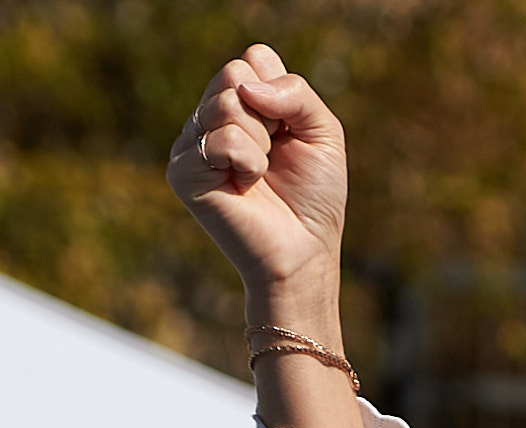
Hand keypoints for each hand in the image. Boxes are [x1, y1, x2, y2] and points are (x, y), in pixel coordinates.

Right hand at [166, 47, 346, 314]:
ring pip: (226, 105)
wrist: (304, 252)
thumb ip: (297, 92)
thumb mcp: (324, 134)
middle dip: (269, 117)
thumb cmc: (315, 197)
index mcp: (241, 101)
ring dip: (260, 144)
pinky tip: (246, 185)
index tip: (289, 133)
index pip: (253, 59)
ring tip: (260, 174)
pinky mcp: (182, 170)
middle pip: (234, 75)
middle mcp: (211, 115)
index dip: (281, 95)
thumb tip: (246, 89)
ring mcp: (192, 141)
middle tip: (274, 156)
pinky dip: (246, 162)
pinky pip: (218, 140)